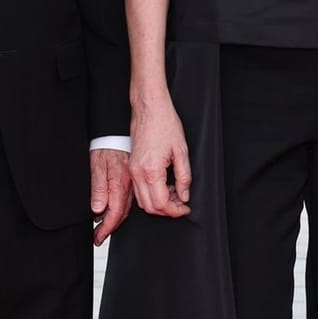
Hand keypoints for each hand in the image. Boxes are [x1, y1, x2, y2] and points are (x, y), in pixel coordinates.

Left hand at [90, 147, 132, 244]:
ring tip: (104, 228)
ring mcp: (132, 182)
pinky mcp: (132, 178)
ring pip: (126, 208)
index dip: (106, 229)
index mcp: (119, 184)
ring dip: (115, 221)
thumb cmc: (107, 145)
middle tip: (100, 238)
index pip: (114, 213)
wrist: (117, 131)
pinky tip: (112, 210)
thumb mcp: (98, 165)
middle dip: (110, 229)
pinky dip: (120, 209)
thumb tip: (98, 209)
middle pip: (121, 214)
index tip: (98, 238)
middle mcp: (128, 186)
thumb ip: (99, 188)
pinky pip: (129, 199)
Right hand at [128, 95, 190, 217]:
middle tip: (181, 204)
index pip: (161, 204)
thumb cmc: (165, 123)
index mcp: (151, 171)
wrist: (150, 108)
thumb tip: (184, 195)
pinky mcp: (132, 166)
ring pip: (142, 201)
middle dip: (167, 210)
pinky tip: (164, 185)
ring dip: (158, 203)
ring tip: (175, 194)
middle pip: (149, 207)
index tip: (185, 208)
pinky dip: (151, 194)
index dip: (175, 210)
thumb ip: (184, 177)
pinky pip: (139, 189)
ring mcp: (132, 170)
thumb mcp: (182, 152)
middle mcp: (138, 173)